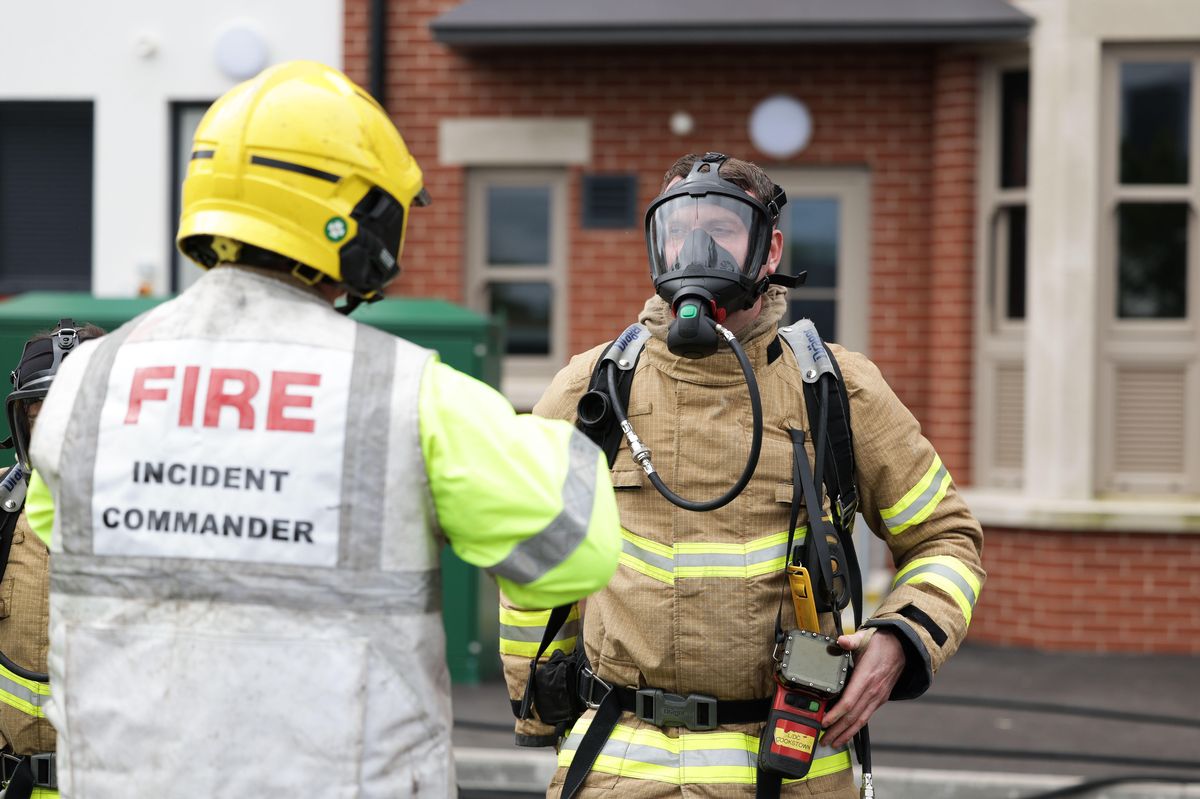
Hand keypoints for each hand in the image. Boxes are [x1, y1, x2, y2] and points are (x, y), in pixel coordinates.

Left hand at [821, 628, 904, 748]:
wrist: (903, 648)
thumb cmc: (881, 643)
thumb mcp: (864, 638)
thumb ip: (851, 641)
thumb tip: (840, 641)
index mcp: (866, 677)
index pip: (849, 701)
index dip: (836, 714)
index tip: (824, 722)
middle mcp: (872, 691)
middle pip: (852, 716)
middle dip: (837, 730)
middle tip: (823, 740)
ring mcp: (877, 697)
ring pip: (860, 720)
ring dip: (846, 733)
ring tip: (833, 742)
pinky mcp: (880, 699)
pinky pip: (866, 717)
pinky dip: (856, 728)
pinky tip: (847, 733)